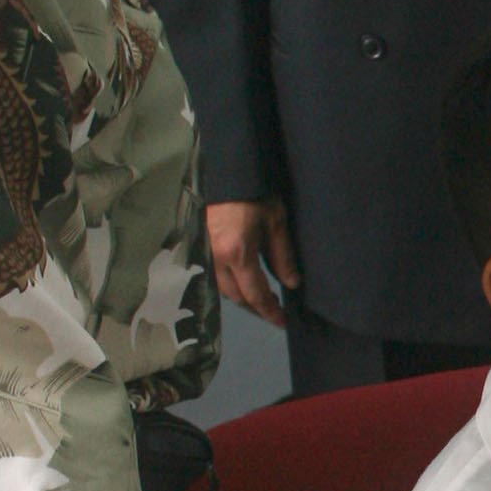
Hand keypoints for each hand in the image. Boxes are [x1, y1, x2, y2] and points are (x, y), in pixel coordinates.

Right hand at [208, 197, 300, 326]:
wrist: (227, 169)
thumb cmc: (254, 191)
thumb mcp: (276, 222)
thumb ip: (283, 257)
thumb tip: (291, 283)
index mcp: (236, 252)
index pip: (254, 294)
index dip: (269, 311)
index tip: (281, 321)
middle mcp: (215, 256)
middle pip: (236, 296)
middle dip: (256, 307)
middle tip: (273, 312)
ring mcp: (204, 251)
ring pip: (222, 287)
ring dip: (241, 296)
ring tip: (260, 299)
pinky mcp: (199, 244)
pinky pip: (213, 274)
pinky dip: (229, 283)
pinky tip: (241, 282)